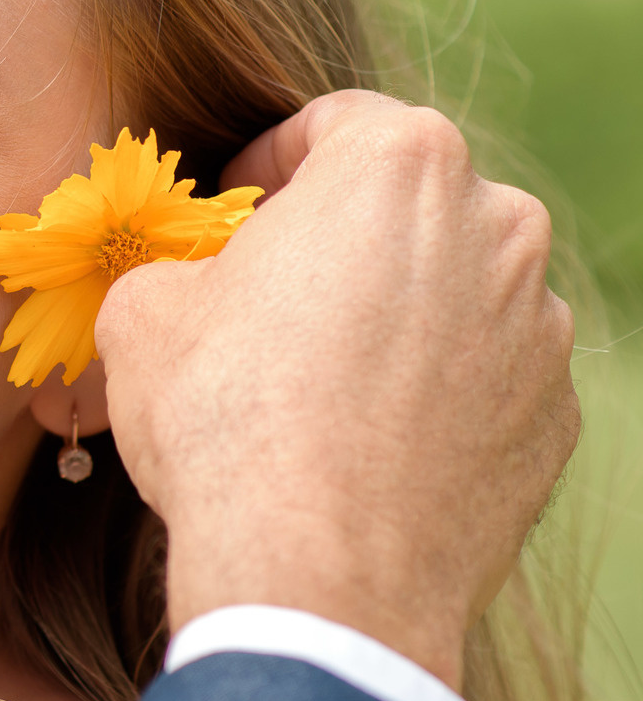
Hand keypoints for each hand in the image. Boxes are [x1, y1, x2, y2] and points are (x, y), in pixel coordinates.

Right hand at [97, 90, 576, 688]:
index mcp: (400, 165)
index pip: (334, 123)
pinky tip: (363, 442)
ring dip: (396, 315)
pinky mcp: (554, 421)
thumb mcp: (145, 309)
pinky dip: (434, 395)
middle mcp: (498, 227)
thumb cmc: (227, 417)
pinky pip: (484, 382)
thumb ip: (187, 265)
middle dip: (344, 237)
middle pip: (409, 204)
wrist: (318, 577)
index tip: (233, 209)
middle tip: (271, 294)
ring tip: (317, 381)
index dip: (267, 162)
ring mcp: (540, 330)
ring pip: (456, 293)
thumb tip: (194, 286)